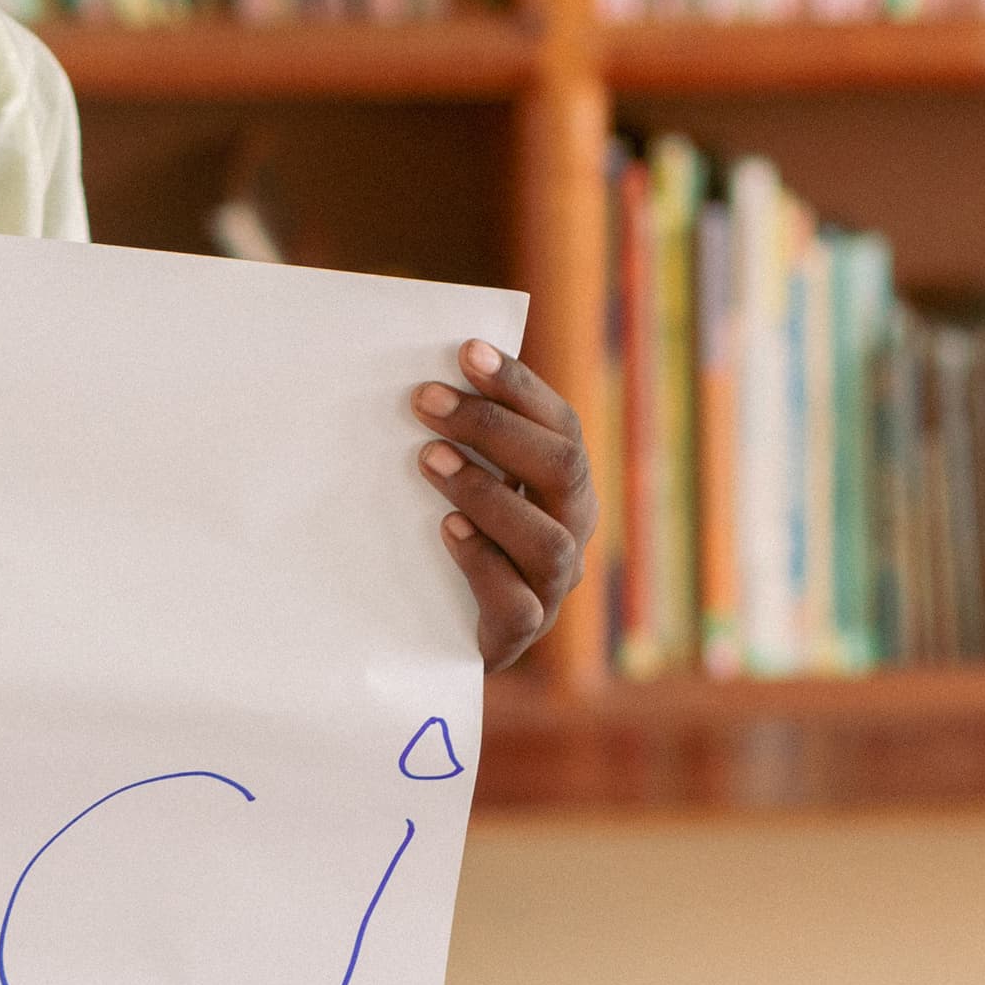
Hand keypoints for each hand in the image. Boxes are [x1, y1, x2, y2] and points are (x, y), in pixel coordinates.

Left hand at [413, 340, 590, 672]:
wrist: (419, 634)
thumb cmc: (434, 534)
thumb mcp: (446, 479)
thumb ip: (450, 437)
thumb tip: (414, 376)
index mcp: (563, 486)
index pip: (560, 426)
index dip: (518, 386)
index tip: (466, 350)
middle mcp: (570, 531)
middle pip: (563, 469)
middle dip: (495, 428)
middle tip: (426, 398)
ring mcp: (551, 587)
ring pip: (548, 540)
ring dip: (487, 491)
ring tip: (428, 458)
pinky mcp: (518, 634)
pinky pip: (518, 604)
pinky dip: (483, 562)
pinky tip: (446, 529)